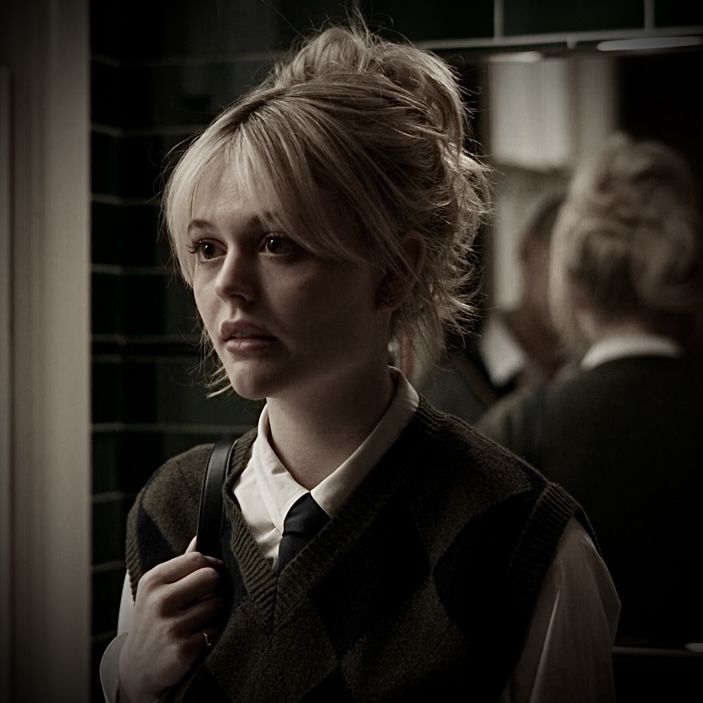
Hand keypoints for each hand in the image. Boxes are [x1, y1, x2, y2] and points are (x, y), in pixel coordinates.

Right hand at [118, 538, 223, 702]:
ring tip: (197, 621)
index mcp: (153, 580)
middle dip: (214, 587)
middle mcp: (159, 601)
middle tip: (204, 599)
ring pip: (216, 604)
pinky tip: (196, 639)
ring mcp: (170, 626)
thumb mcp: (158, 590)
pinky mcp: (182, 649)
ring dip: (214, 613)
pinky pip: (215, 630)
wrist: (137, 668)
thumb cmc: (153, 621)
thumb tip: (199, 537)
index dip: (211, 565)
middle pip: (210, 576)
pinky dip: (212, 634)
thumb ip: (181, 565)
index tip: (211, 574)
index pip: (197, 558)